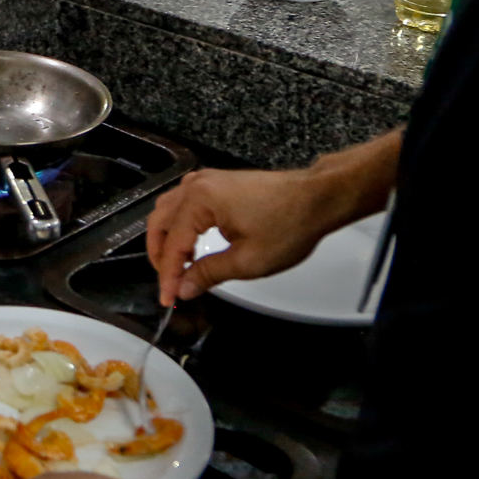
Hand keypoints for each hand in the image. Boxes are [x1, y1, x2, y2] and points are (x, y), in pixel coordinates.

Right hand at [147, 165, 355, 306]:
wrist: (318, 198)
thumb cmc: (289, 225)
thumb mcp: (248, 261)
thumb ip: (208, 274)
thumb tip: (183, 288)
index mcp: (200, 200)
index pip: (173, 244)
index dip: (168, 275)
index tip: (168, 298)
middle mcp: (197, 185)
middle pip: (160, 222)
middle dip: (160, 256)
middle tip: (169, 284)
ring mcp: (206, 180)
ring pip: (168, 209)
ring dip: (167, 238)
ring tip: (175, 266)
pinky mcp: (217, 183)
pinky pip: (184, 202)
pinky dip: (179, 224)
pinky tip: (188, 242)